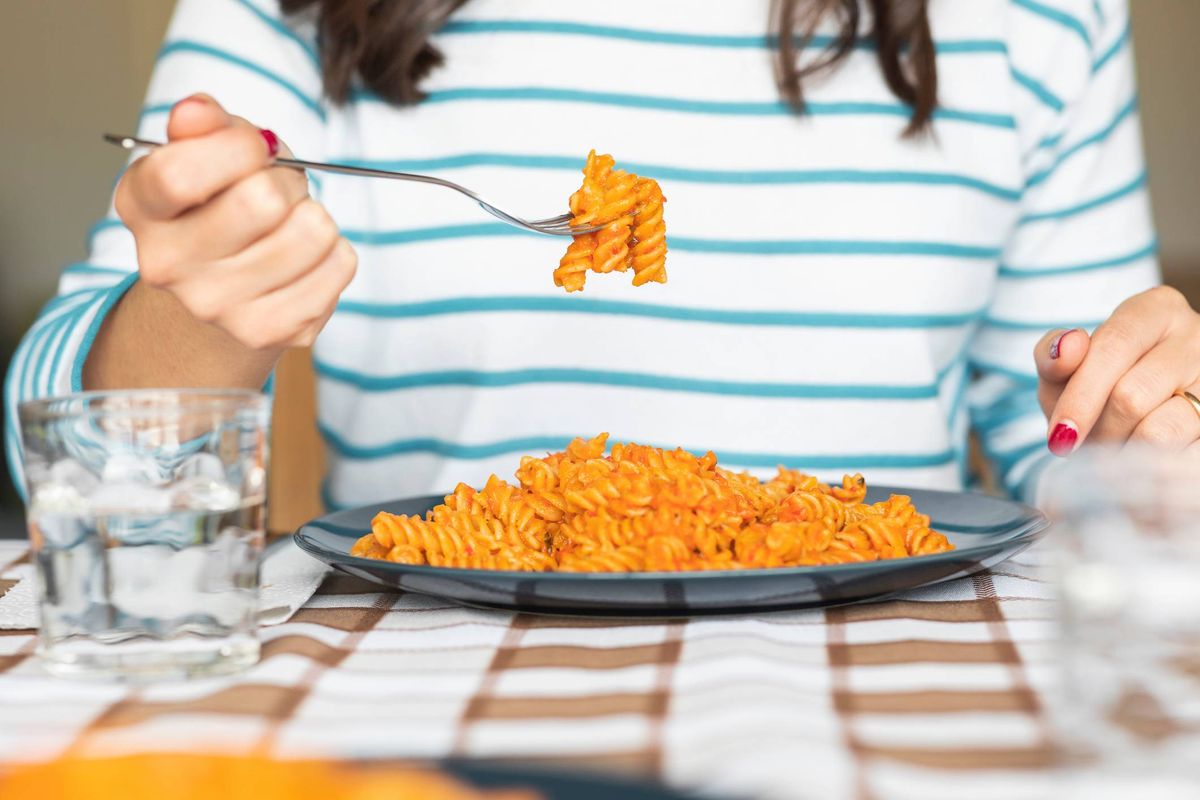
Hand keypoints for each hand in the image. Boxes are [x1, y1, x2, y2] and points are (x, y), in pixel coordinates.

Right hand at [114, 93, 356, 351]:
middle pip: (262, 202)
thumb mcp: (209, 152)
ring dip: (315, 216)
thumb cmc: (223, 204)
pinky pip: (339, 266)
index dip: (236, 147)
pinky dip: (335, 251)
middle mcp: (167, 266)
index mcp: (141, 207)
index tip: (255, 145)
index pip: (180, 174)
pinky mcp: (271, 333)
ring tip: (291, 225)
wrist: (225, 289)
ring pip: (313, 232)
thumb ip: (207, 124)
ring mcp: (218, 307)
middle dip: (286, 181)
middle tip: (278, 190)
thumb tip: (196, 113)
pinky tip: (306, 259)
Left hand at [1035, 286, 1199, 455]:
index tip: (1059, 436)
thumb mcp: (1064, 369)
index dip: (1080, 395)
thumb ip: (1052, 356)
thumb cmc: (1095, 386)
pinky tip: (1135, 461)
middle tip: (1080, 447)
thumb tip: (1068, 346)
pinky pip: (1180, 456)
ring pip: (1159, 431)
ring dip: (1121, 451)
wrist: (1133, 415)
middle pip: (1131, 395)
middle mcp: (1195, 337)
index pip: (1113, 347)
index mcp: (1157, 310)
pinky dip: (1148, 467)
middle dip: (1097, 430)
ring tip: (1112, 447)